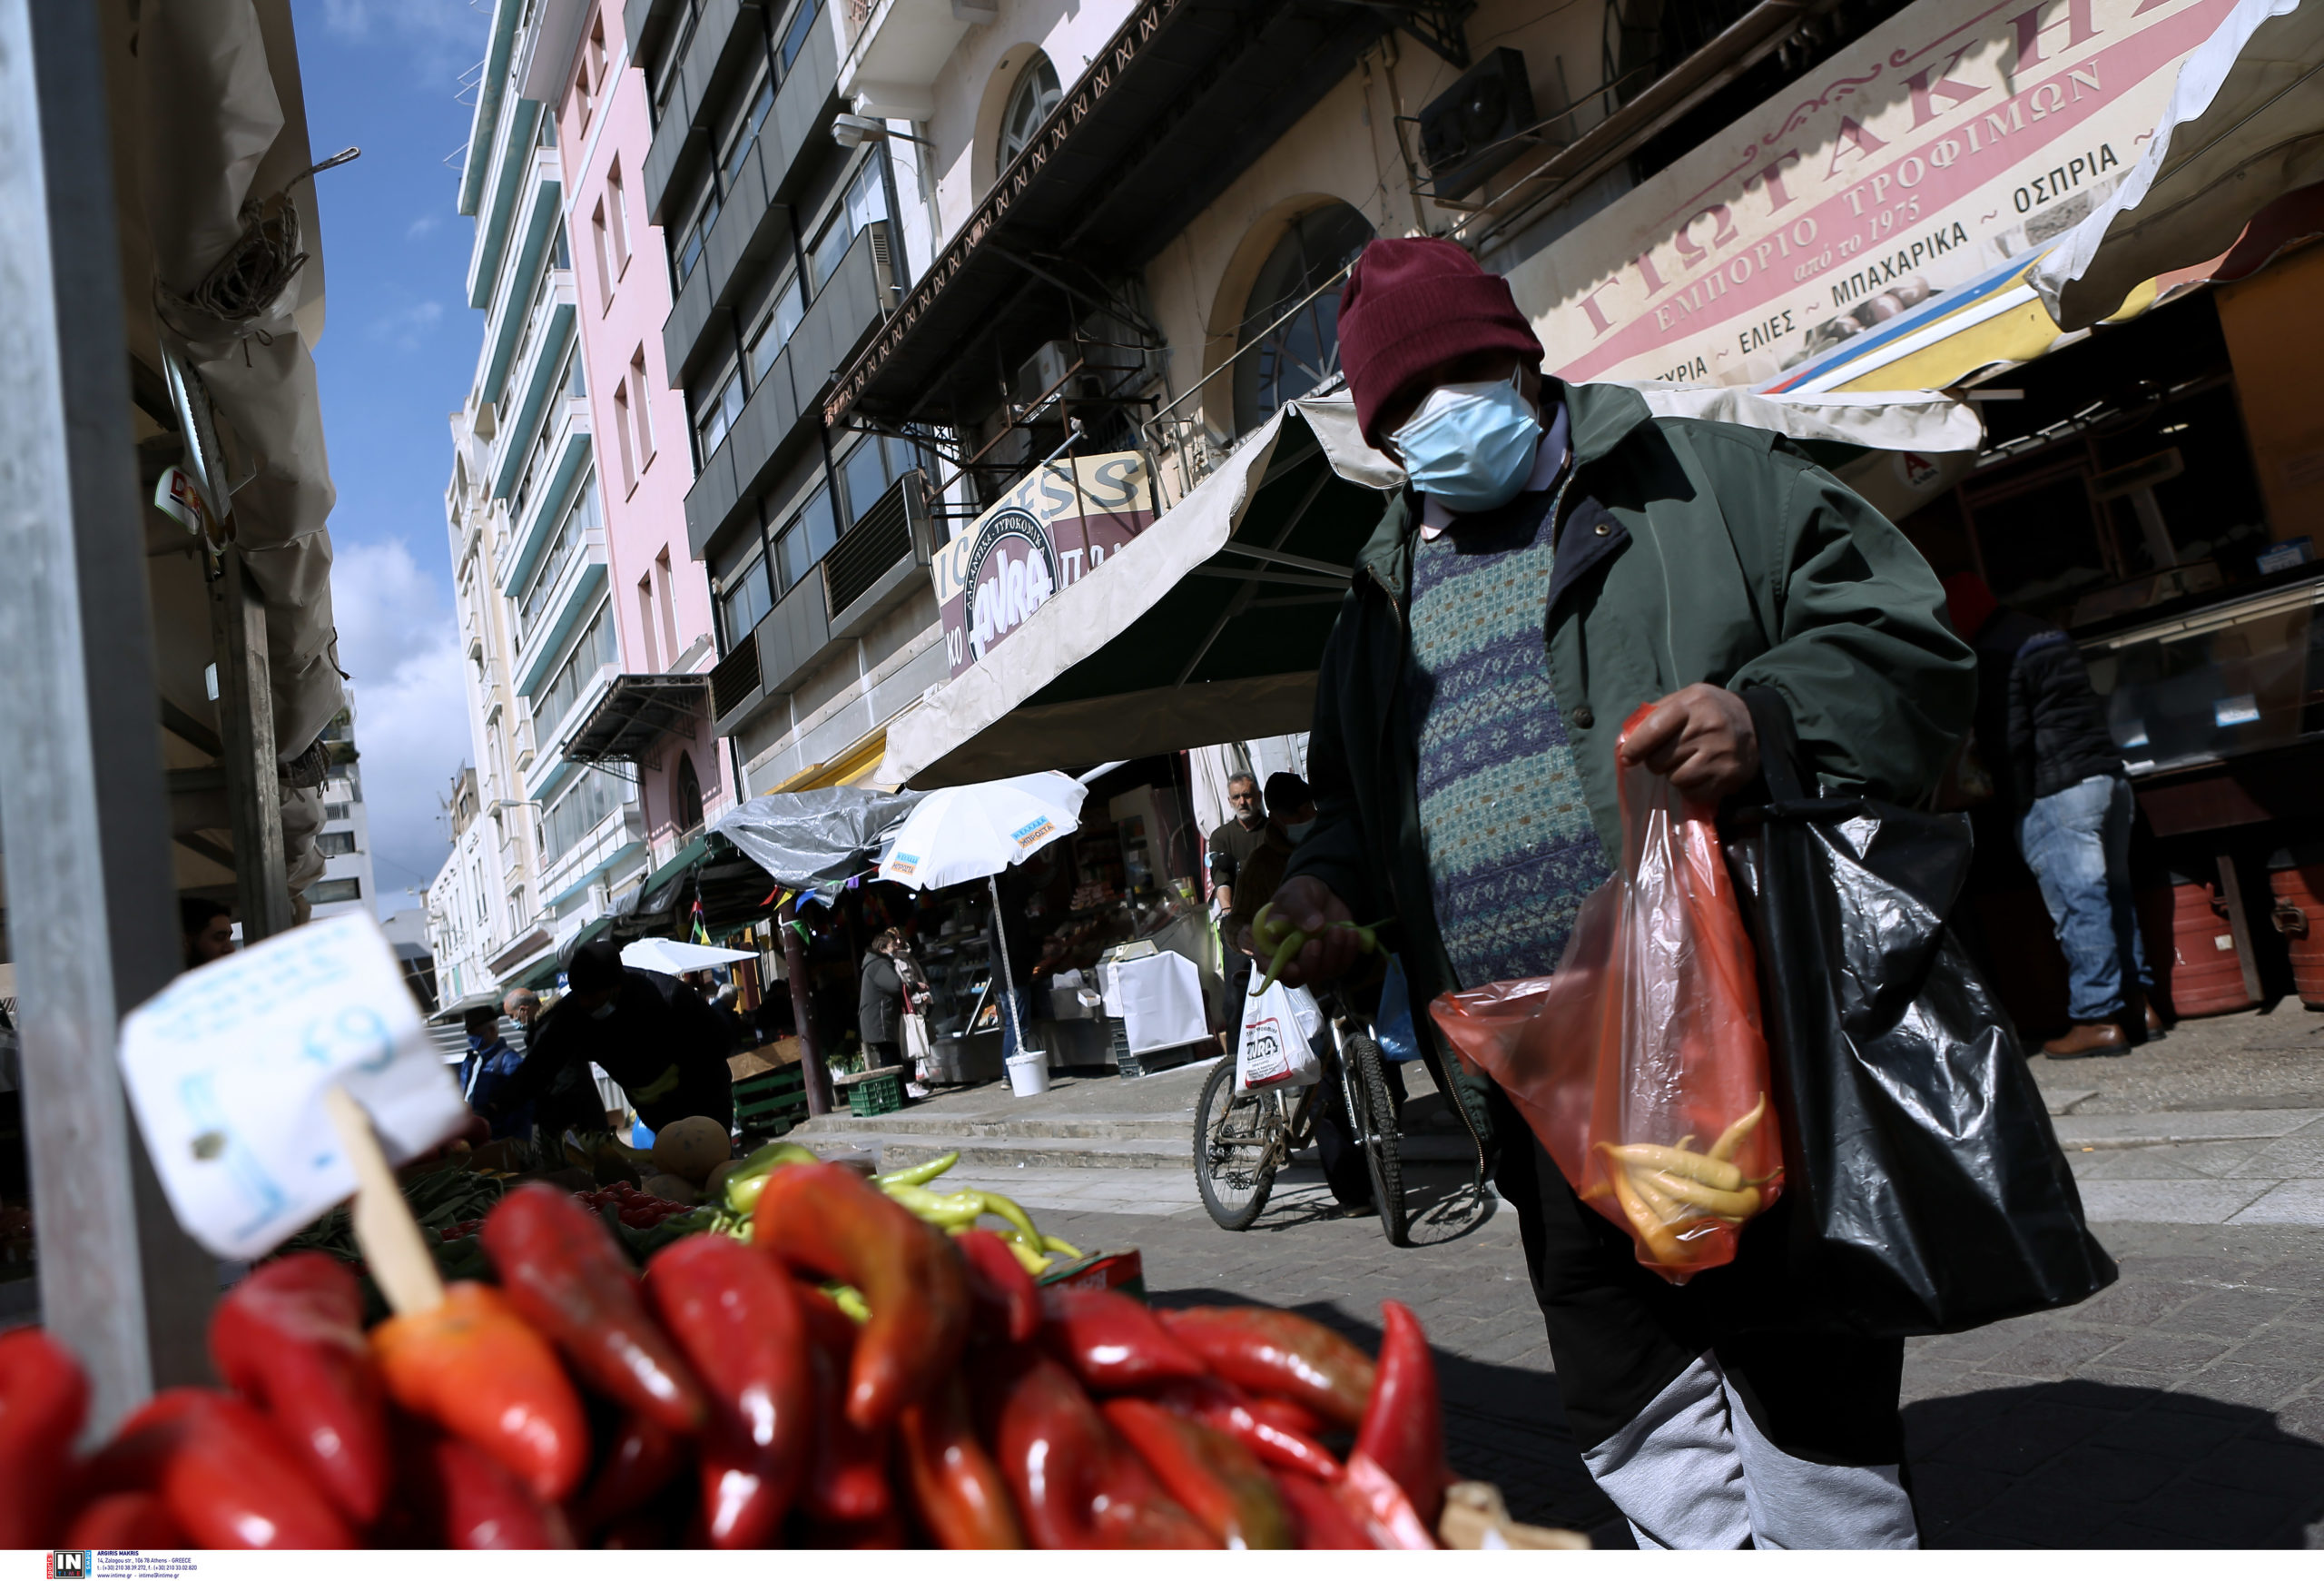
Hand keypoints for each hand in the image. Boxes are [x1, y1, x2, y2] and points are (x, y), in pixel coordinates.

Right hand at [1260, 877, 1362, 987]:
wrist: (1323, 893)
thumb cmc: (1300, 893)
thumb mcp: (1296, 893)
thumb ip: (1300, 909)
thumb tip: (1314, 927)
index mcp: (1271, 942)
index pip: (1267, 964)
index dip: (1279, 971)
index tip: (1293, 968)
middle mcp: (1290, 958)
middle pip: (1297, 977)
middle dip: (1310, 962)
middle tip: (1316, 942)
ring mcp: (1312, 962)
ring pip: (1322, 972)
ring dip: (1332, 952)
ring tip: (1338, 929)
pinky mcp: (1333, 960)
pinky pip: (1342, 965)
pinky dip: (1348, 951)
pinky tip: (1351, 933)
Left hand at [1619, 684, 1758, 802]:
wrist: (1755, 723)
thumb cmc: (1709, 711)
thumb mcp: (1686, 699)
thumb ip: (1656, 714)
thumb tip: (1628, 740)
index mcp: (1693, 704)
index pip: (1654, 728)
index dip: (1635, 747)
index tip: (1628, 757)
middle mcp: (1708, 728)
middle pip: (1660, 759)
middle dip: (1657, 761)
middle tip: (1669, 755)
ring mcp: (1720, 753)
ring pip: (1675, 779)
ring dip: (1674, 775)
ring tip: (1687, 762)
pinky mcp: (1729, 776)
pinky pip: (1692, 792)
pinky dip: (1690, 787)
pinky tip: (1700, 772)